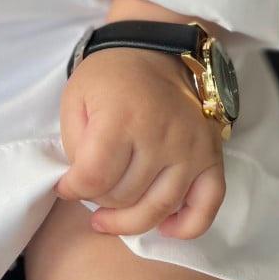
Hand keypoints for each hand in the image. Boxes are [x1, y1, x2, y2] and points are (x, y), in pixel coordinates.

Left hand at [55, 46, 225, 238]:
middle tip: (92, 187)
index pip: (94, 178)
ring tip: (112, 214)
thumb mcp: (75, 99)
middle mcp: (162, 135)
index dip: (72, 189)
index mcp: (122, 117)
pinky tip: (165, 228)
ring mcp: (191, 148)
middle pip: (124, 197)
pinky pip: (207, 206)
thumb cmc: (108, 77)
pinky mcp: (212, 156)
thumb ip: (73, 145)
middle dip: (99, 199)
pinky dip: (187, 227)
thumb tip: (81, 187)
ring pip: (158, 208)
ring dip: (130, 219)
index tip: (67, 185)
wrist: (154, 51)